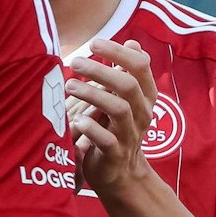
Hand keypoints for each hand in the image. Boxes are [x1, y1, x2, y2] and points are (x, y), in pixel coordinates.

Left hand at [67, 39, 157, 195]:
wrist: (120, 173)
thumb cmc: (117, 129)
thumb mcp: (126, 100)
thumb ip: (128, 73)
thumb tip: (133, 43)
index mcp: (146, 97)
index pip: (141, 66)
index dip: (118, 52)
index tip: (95, 43)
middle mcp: (142, 114)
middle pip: (128, 85)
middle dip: (100, 70)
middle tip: (74, 62)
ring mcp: (130, 135)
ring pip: (119, 109)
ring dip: (92, 94)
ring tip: (69, 85)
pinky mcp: (115, 154)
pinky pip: (107, 140)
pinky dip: (91, 128)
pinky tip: (76, 120)